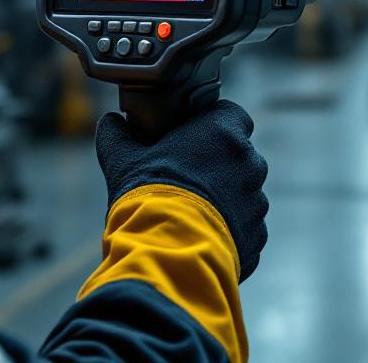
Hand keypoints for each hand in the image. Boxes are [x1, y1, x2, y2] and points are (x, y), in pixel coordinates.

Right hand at [95, 100, 268, 281]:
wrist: (169, 254)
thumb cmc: (148, 198)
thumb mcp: (122, 160)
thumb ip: (116, 134)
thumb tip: (110, 122)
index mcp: (223, 133)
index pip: (231, 113)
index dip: (212, 123)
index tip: (193, 136)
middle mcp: (249, 163)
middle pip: (238, 154)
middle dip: (217, 163)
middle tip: (187, 176)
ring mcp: (257, 201)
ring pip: (244, 191)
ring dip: (225, 197)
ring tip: (192, 212)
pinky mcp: (257, 235)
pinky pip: (246, 225)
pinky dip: (229, 229)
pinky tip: (201, 236)